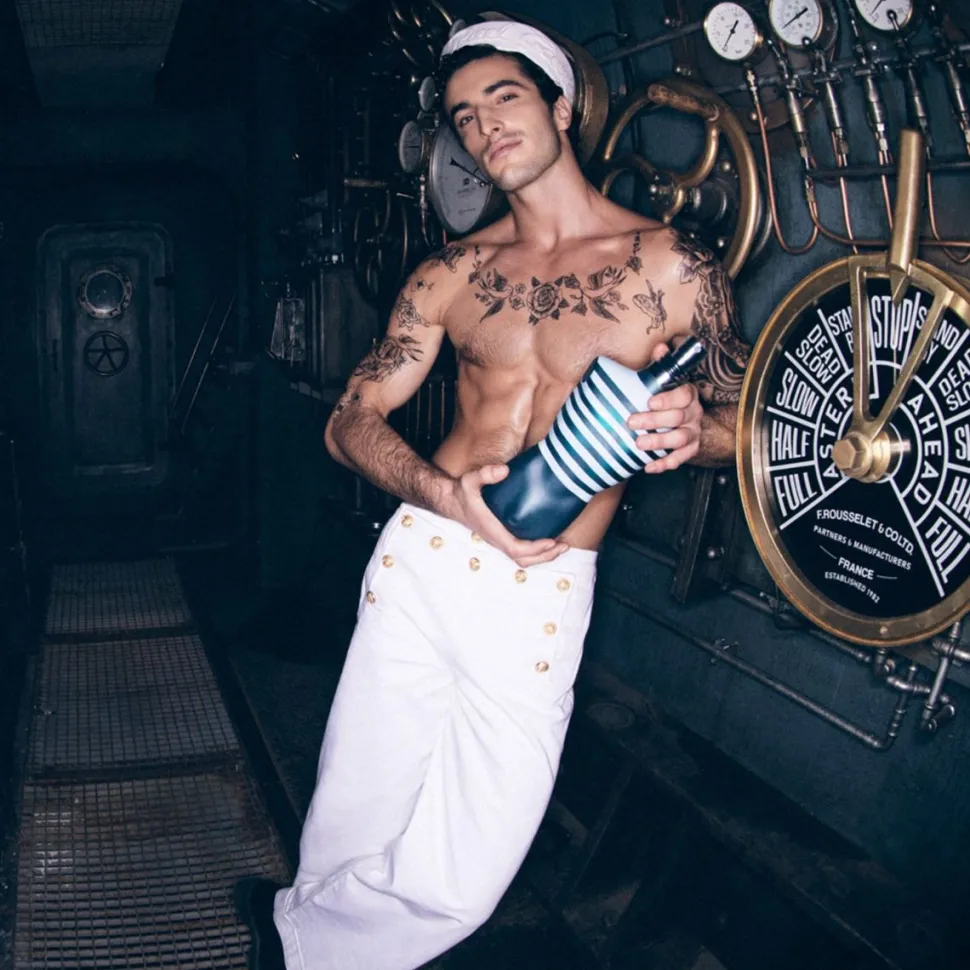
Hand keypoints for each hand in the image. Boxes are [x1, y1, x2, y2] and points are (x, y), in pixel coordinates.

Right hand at [444, 465, 569, 566]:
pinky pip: (521, 552)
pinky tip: (548, 541)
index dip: (535, 549)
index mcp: (492, 530)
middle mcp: (497, 540)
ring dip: (543, 556)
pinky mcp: (502, 538)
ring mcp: (500, 541)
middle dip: (545, 556)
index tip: (551, 541)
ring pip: (523, 559)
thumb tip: (505, 470)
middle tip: (564, 545)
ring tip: (561, 546)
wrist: (452, 501)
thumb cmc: (463, 492)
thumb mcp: (470, 480)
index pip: (516, 549)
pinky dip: (537, 552)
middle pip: (524, 560)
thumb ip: (485, 474)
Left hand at [627, 342, 702, 473]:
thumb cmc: (669, 398)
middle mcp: (694, 413)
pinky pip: (681, 459)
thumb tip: (660, 347)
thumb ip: (661, 366)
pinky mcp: (691, 450)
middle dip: (654, 421)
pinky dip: (665, 464)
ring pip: (680, 438)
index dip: (667, 399)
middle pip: (678, 418)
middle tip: (632, 423)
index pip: (683, 395)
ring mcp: (693, 432)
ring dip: (659, 442)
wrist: (685, 422)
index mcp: (688, 394)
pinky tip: (649, 467)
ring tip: (639, 445)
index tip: (649, 401)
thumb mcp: (665, 381)